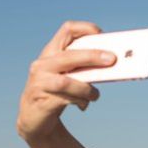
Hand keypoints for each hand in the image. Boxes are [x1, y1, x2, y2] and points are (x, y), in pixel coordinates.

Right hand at [16, 21, 115, 141]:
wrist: (34, 119)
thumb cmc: (58, 94)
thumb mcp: (70, 77)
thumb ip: (85, 69)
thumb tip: (113, 66)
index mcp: (51, 53)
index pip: (67, 31)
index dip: (84, 28)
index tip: (101, 34)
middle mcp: (43, 64)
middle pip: (69, 55)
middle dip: (92, 56)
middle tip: (112, 59)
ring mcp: (40, 83)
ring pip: (67, 81)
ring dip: (86, 88)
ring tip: (95, 95)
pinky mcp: (42, 101)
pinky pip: (65, 99)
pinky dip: (79, 101)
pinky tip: (83, 105)